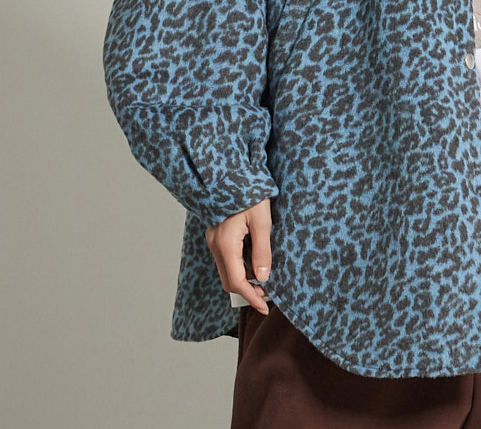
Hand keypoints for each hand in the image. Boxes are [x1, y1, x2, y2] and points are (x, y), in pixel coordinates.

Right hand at [205, 198, 272, 313]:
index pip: (236, 281)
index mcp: (225, 244)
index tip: (264, 307)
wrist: (230, 173)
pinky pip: (226, 258)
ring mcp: (213, 240)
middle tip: (267, 295)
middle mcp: (215, 245)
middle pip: (229, 280)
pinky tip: (254, 262)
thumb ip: (262, 250)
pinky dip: (239, 266)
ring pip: (227, 270)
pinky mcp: (216, 235)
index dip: (251, 297)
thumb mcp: (262, 221)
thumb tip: (263, 278)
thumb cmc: (250, 193)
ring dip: (244, 279)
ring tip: (264, 278)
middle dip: (247, 291)